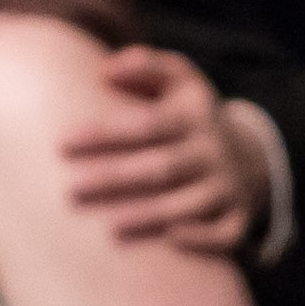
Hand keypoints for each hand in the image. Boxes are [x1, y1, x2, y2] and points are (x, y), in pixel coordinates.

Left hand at [56, 44, 263, 259]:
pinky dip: (202, 238)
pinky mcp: (238, 217)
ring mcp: (227, 186)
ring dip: (149, 217)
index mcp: (193, 116)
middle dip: (115, 180)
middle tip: (70, 191)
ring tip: (106, 228)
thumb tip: (105, 71)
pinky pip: (226, 233)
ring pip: (189, 205)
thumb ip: (144, 66)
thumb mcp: (178, 80)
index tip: (60, 143)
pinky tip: (169, 239)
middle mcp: (212, 151)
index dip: (104, 135)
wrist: (244, 154)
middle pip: (161, 168)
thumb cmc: (188, 116)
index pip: (145, 125)